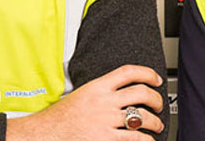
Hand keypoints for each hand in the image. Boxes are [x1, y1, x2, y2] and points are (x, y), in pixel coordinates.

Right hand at [6, 65, 164, 140]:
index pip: (128, 72)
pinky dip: (146, 140)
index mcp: (97, 86)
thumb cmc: (60, 118)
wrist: (45, 134)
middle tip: (159, 105)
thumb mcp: (81, 95)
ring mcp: (106, 120)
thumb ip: (101, 92)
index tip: (156, 79)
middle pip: (141, 93)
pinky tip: (147, 140)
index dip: (147, 73)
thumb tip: (121, 94)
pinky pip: (135, 138)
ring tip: (157, 125)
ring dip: (155, 121)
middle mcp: (104, 101)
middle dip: (156, 99)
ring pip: (143, 117)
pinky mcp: (106, 138)